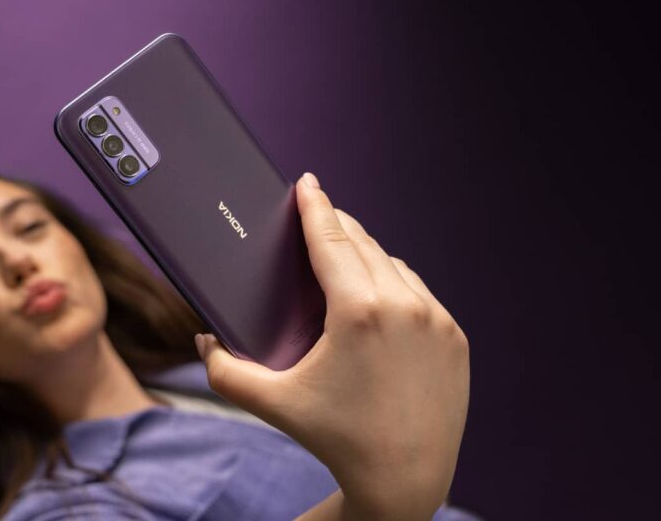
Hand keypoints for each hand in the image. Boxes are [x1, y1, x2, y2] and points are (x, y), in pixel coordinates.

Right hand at [194, 172, 469, 519]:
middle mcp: (403, 305)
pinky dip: (395, 283)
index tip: (307, 182)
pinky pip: (419, 293)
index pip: (331, 239)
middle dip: (337, 225)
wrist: (406, 478)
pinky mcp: (455, 338)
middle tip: (317, 212)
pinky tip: (379, 291)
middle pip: (363, 244)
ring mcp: (436, 320)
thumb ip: (226, 371)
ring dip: (367, 254)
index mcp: (358, 311)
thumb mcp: (273, 404)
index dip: (315, 206)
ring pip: (394, 266)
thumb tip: (204, 341)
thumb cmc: (337, 439)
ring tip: (344, 253)